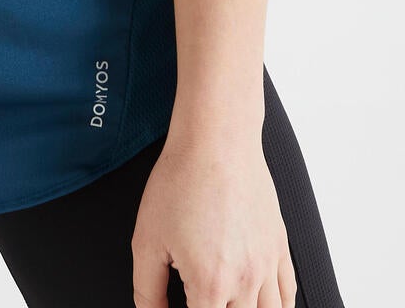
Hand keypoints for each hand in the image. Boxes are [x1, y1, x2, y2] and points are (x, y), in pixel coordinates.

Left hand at [131, 127, 295, 306]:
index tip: (179, 304)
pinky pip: (288, 295)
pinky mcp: (280, 249)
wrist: (216, 144)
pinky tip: (259, 302)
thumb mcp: (147, 237)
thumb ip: (147, 286)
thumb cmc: (181, 183)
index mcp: (210, 285)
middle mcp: (246, 283)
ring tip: (226, 301)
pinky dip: (276, 306)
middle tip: (200, 296)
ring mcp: (268, 267)